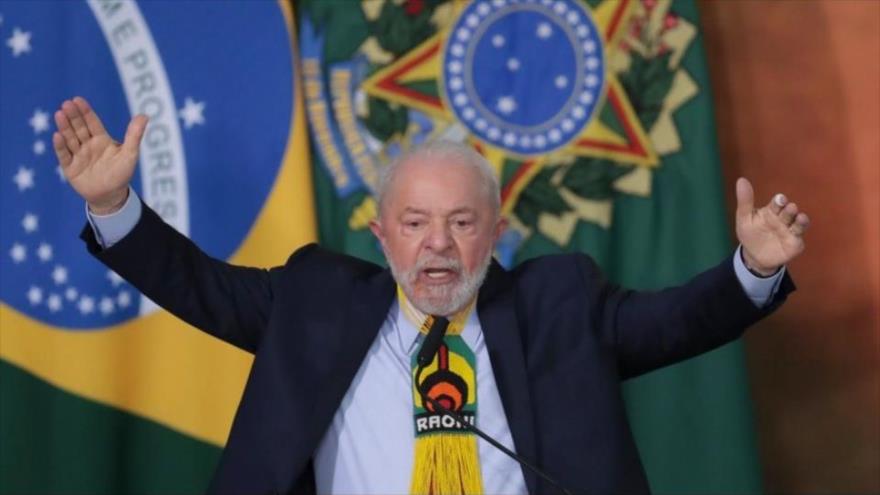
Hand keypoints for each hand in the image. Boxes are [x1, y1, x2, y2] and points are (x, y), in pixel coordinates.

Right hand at [53, 96, 147, 213]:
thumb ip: (134, 135)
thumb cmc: (122, 174)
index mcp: (101, 140)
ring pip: (70, 138)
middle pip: (79, 128)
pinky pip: (64, 155)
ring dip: (64, 127)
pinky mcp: (70, 168)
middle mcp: (87, 145)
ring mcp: (78, 155)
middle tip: (66, 104)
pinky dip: (60, 146)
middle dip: (73, 116)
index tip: (77, 100)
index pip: (92, 123)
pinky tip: (57, 136)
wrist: (112, 196)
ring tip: (59, 114)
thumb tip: (144, 115)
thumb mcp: (130, 154)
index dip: (85, 111)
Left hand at [735, 177, 808, 275]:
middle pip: (789, 212)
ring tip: (800, 217)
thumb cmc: (750, 233)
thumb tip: (741, 180)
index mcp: (771, 211)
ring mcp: (790, 231)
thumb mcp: (744, 218)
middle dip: (790, 209)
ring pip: (799, 223)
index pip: (777, 203)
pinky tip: (799, 231)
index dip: (779, 201)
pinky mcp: (795, 243)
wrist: (754, 256)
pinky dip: (800, 234)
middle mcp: (783, 219)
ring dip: (801, 220)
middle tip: (789, 208)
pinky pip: (799, 237)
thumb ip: (745, 201)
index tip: (779, 199)